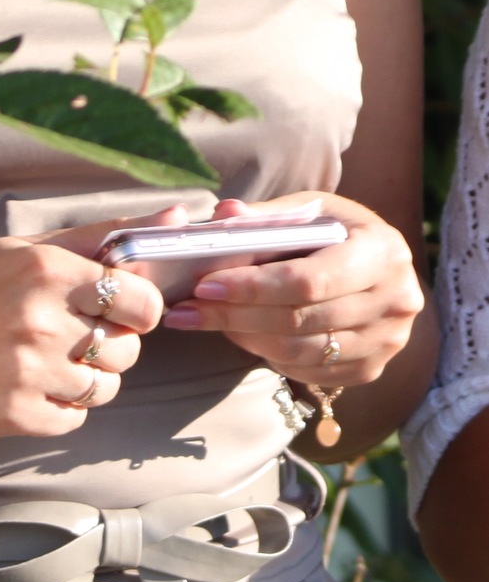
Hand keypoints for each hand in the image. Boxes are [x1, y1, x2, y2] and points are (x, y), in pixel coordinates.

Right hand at [0, 209, 179, 439]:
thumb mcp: (23, 250)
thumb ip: (101, 238)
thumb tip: (178, 218)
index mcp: (44, 271)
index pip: (139, 299)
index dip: (139, 307)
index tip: (122, 307)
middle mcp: (40, 322)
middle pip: (126, 348)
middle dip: (110, 341)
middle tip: (73, 331)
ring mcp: (28, 374)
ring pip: (106, 388)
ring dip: (88, 376)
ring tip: (47, 358)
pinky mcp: (17, 417)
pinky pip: (75, 419)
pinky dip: (62, 405)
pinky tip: (29, 383)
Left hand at [161, 191, 424, 388]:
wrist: (381, 267)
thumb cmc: (339, 230)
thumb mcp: (312, 209)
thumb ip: (268, 216)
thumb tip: (224, 215)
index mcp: (381, 250)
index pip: (308, 280)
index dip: (253, 286)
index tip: (205, 286)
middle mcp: (395, 300)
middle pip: (300, 320)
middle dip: (235, 316)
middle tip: (186, 310)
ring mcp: (388, 341)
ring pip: (301, 352)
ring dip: (245, 338)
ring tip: (204, 321)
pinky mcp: (373, 369)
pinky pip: (310, 372)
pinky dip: (269, 356)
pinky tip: (240, 335)